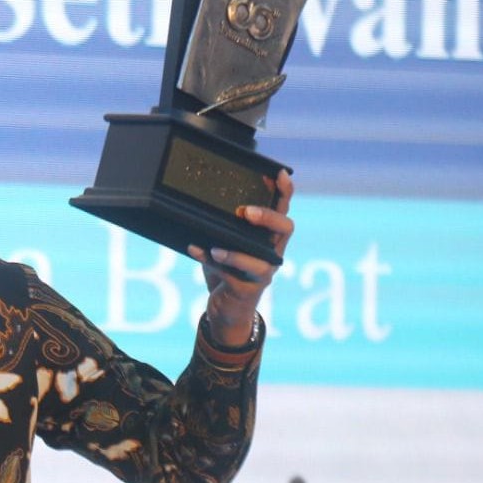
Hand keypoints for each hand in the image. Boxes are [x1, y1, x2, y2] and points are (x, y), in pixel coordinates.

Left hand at [186, 169, 295, 345]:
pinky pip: (231, 276)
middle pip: (286, 229)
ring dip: (237, 253)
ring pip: (261, 261)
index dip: (284, 192)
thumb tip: (197, 201)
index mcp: (269, 237)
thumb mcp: (223, 243)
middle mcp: (272, 253)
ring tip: (216, 247)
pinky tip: (196, 251)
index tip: (279, 173)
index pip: (283, 210)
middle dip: (268, 217)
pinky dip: (211, 262)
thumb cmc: (225, 269)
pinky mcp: (247, 289)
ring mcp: (262, 273)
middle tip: (246, 211)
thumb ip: (220, 227)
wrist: (225, 308)